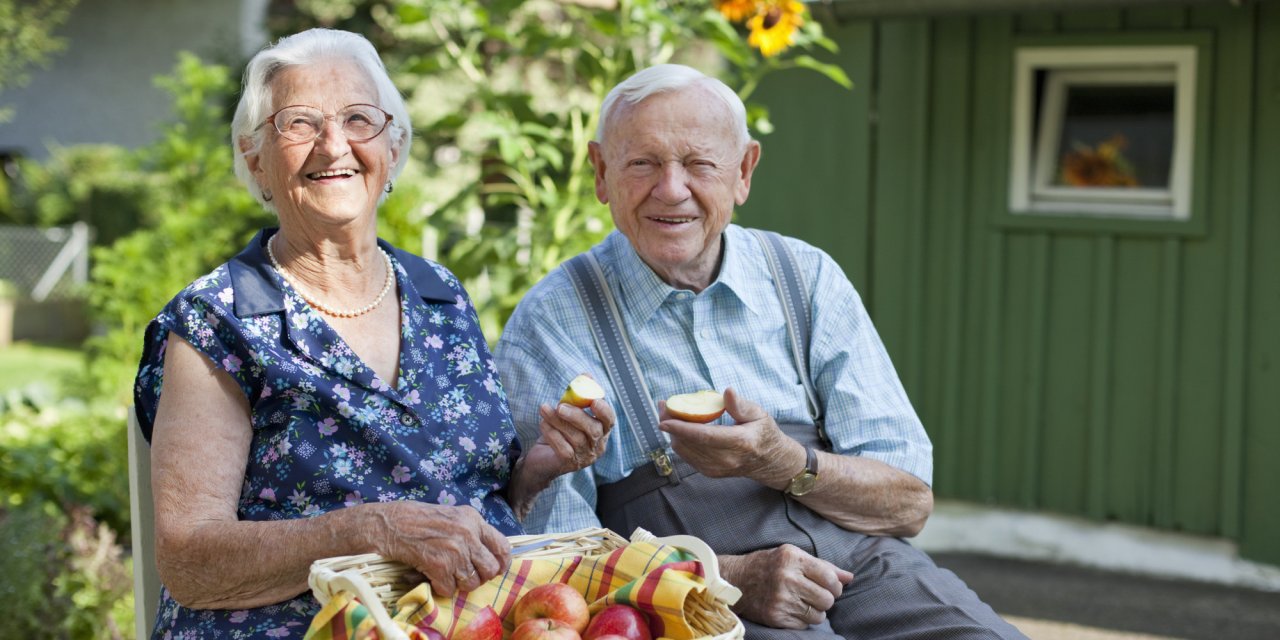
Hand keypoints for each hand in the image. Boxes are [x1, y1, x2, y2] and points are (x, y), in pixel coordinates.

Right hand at [375, 501, 511, 595]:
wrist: (392, 524)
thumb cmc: (420, 519)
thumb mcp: (453, 516)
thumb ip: (472, 531)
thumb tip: (488, 554)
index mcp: (474, 520)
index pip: (503, 546)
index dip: (502, 563)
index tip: (497, 569)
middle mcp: (468, 535)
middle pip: (490, 570)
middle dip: (480, 576)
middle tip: (467, 574)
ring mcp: (455, 551)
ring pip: (472, 583)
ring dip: (460, 584)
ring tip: (447, 574)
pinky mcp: (439, 566)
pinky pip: (450, 590)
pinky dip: (441, 587)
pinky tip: (433, 576)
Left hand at [522, 392, 615, 480]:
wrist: (541, 458)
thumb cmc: (560, 431)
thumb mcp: (569, 411)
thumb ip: (578, 395)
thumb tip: (586, 375)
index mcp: (601, 431)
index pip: (610, 421)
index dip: (604, 411)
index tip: (594, 401)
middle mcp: (597, 446)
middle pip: (593, 430)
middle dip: (577, 416)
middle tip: (560, 406)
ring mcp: (584, 457)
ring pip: (576, 438)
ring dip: (558, 421)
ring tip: (544, 409)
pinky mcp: (569, 464)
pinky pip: (563, 448)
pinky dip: (551, 434)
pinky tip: (543, 424)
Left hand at [658, 387, 802, 486]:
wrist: (769, 461)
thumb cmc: (763, 433)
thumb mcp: (759, 414)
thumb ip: (741, 405)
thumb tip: (727, 391)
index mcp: (740, 442)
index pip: (705, 436)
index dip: (682, 428)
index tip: (664, 419)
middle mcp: (726, 459)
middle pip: (689, 443)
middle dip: (671, 425)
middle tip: (664, 405)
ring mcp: (717, 469)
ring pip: (684, 451)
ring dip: (672, 432)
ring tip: (669, 413)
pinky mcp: (710, 472)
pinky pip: (687, 456)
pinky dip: (679, 440)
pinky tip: (679, 427)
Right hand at [719, 545, 853, 628]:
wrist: (735, 580)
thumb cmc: (768, 565)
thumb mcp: (792, 556)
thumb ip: (823, 566)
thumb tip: (850, 577)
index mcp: (792, 559)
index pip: (830, 578)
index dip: (835, 586)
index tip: (830, 586)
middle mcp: (786, 578)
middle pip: (827, 599)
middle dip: (826, 599)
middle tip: (815, 595)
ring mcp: (780, 599)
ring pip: (818, 615)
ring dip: (815, 611)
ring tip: (802, 602)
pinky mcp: (775, 616)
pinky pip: (804, 625)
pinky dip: (802, 619)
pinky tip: (792, 609)